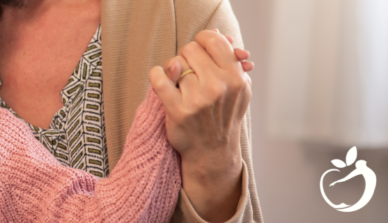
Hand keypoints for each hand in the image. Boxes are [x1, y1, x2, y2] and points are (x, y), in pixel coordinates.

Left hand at [148, 30, 251, 220]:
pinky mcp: (177, 110)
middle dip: (187, 56)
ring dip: (173, 70)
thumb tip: (217, 33)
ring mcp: (197, 99)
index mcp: (235, 78)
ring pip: (175, 63)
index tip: (199, 49)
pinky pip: (158, 78)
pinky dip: (156, 74)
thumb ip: (231, 60)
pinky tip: (160, 77)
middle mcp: (218, 87)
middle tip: (189, 70)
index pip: (213, 40)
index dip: (202, 40)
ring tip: (180, 83)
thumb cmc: (222, 115)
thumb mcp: (237, 87)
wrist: (213, 151)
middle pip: (190, 50)